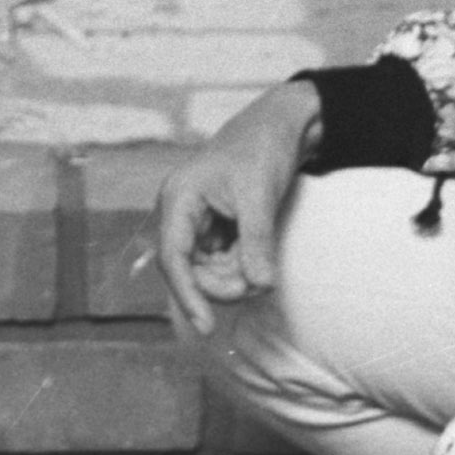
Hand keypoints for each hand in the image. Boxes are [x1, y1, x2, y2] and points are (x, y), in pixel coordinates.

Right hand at [153, 77, 319, 337]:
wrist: (280, 127)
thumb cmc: (262, 150)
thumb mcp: (260, 196)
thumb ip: (256, 243)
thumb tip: (260, 286)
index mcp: (179, 198)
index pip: (173, 257)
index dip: (188, 294)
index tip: (206, 326)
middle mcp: (180, 212)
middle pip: (191, 270)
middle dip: (224, 281)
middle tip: (260, 278)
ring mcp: (196, 221)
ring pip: (208, 270)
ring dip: (236, 275)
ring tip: (262, 256)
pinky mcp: (214, 228)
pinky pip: (222, 262)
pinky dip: (242, 265)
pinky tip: (258, 251)